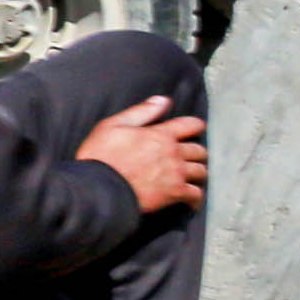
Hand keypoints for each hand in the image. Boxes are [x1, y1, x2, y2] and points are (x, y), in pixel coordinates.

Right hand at [75, 95, 207, 214]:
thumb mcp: (114, 125)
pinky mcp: (175, 193)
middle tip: (192, 156)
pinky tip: (192, 199)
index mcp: (161, 134)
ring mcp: (176, 173)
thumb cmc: (101, 156)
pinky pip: (196, 195)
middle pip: (199, 150)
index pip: (190, 125)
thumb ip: (142, 112)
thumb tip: (163, 100)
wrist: (98, 188)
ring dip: (198, 172)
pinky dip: (196, 197)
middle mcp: (174, 152)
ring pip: (201, 171)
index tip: (197, 128)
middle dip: (197, 152)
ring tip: (193, 176)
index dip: (196, 126)